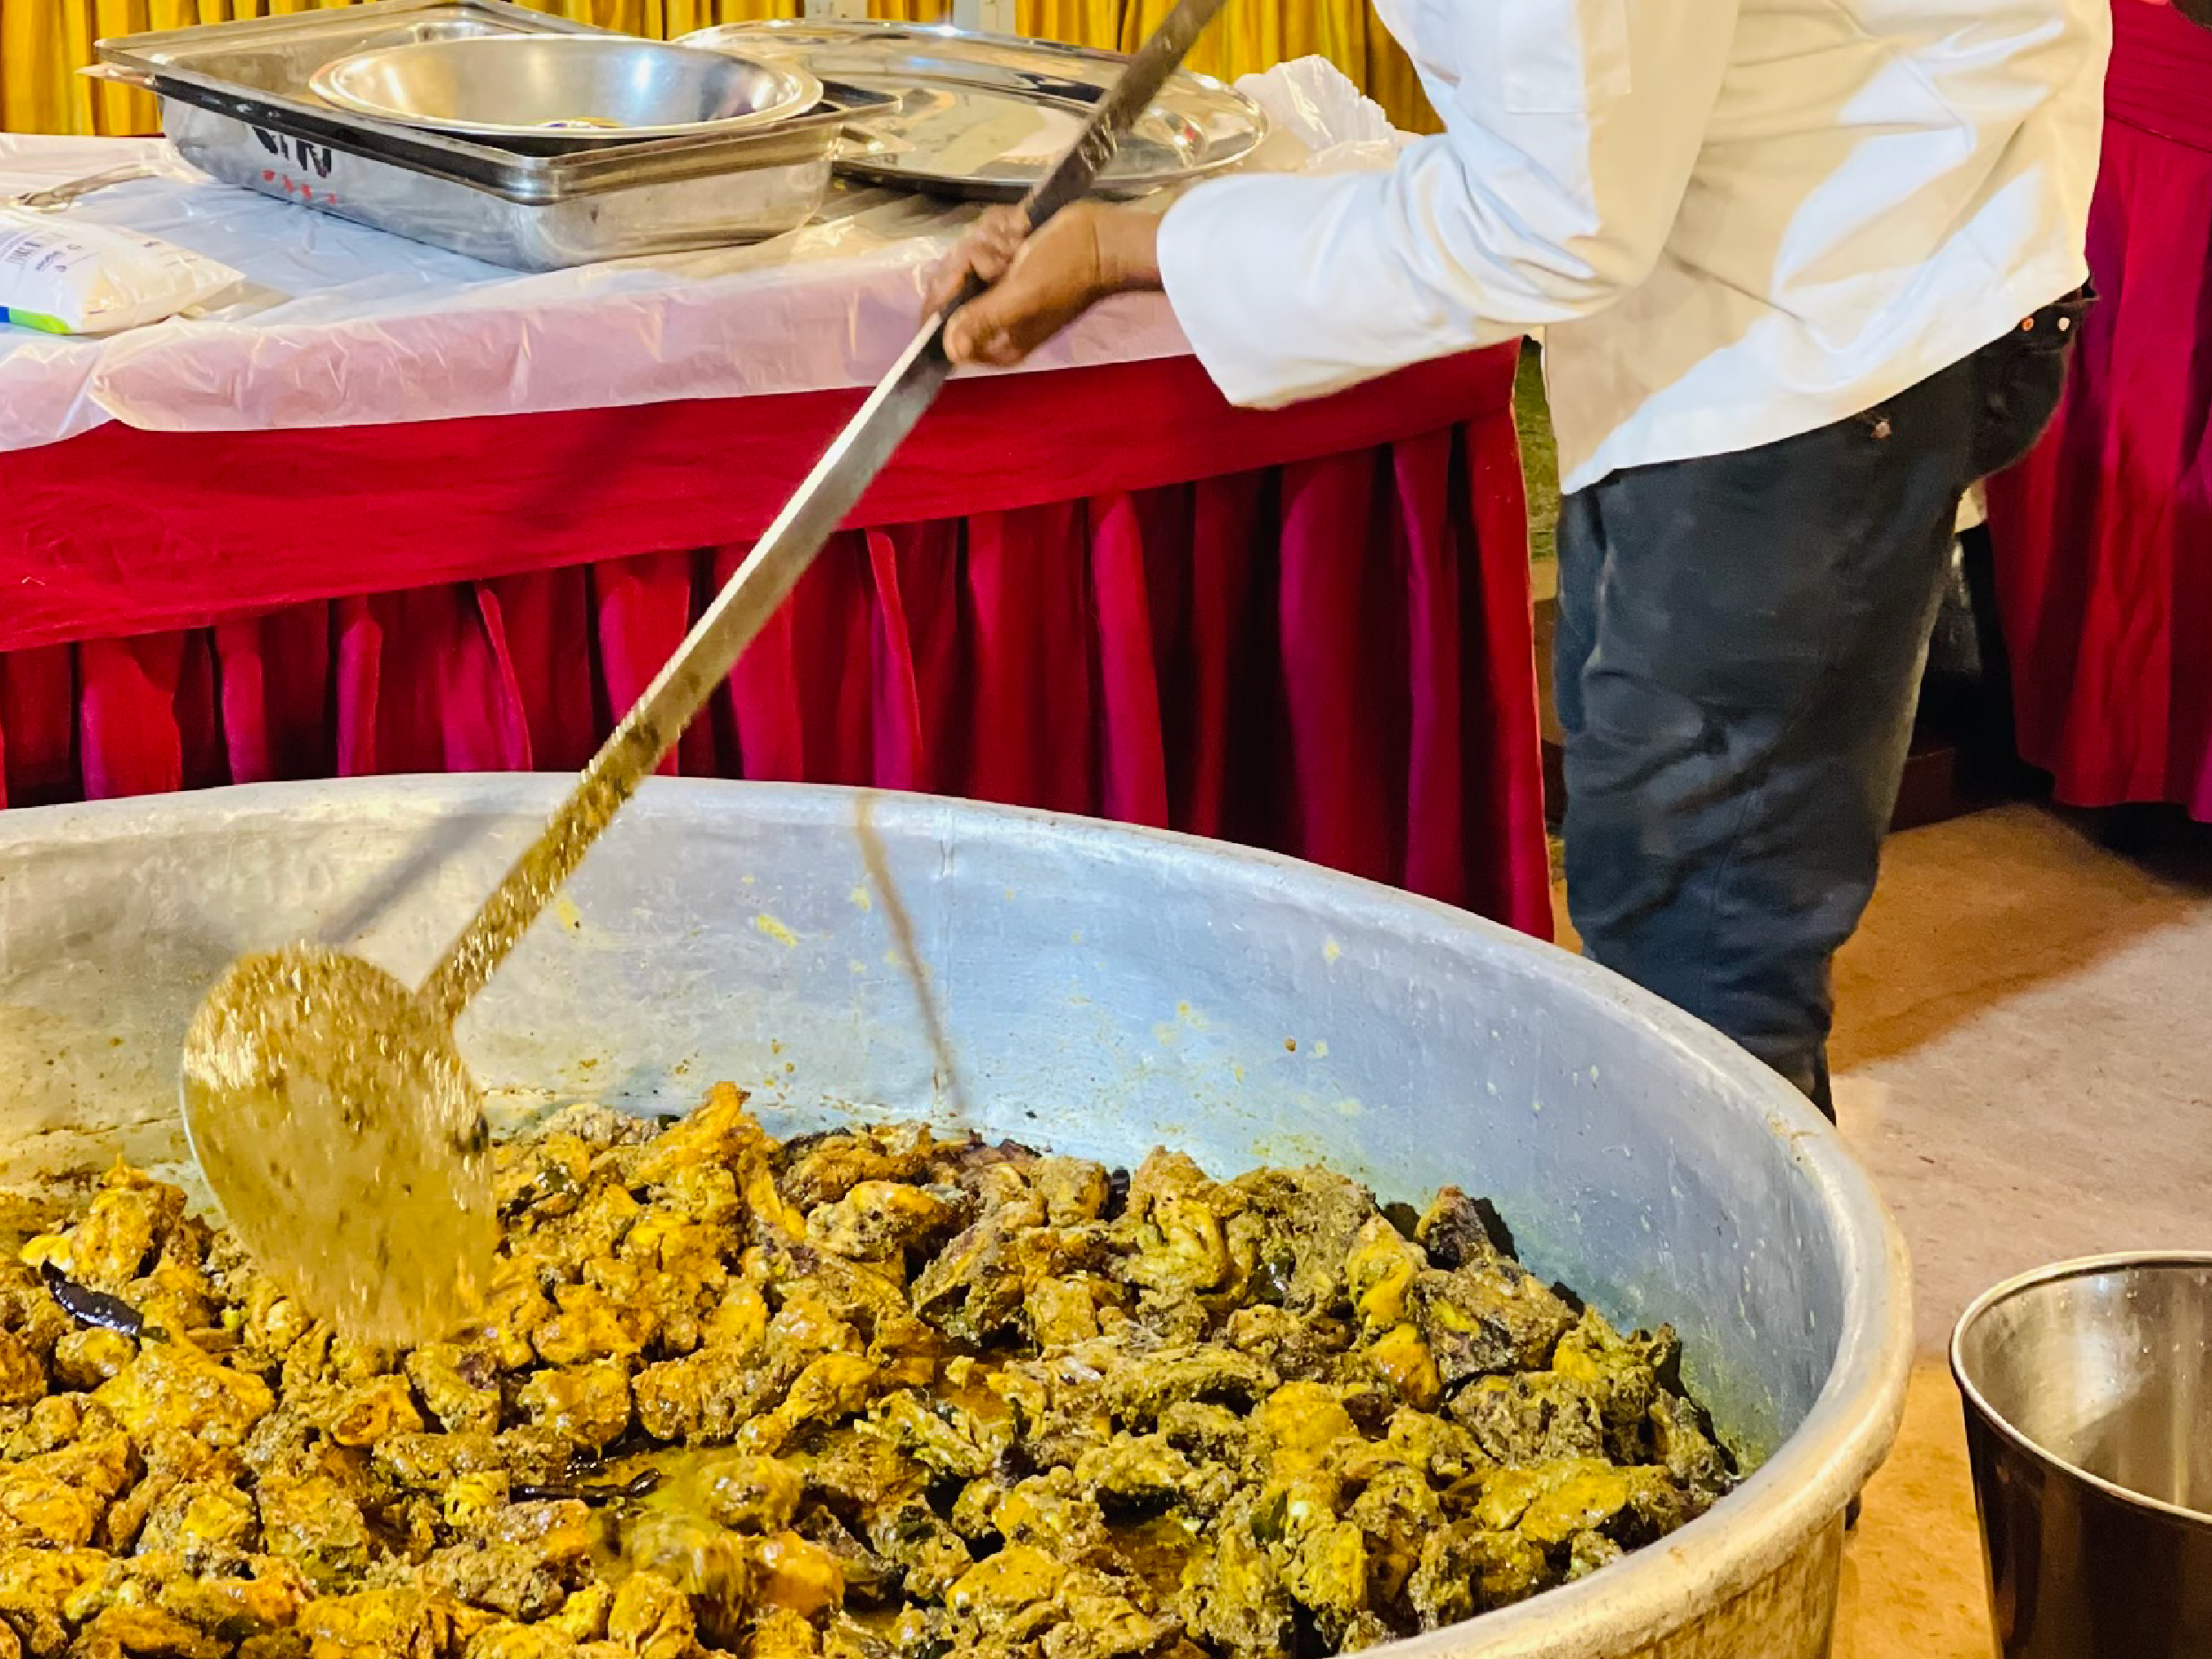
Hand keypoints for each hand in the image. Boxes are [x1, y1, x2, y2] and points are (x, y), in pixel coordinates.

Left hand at [926, 200, 1162, 368]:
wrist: (1101, 237)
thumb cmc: (1067, 272)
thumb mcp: (1023, 298)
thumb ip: (983, 321)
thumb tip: (950, 350)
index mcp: (997, 341)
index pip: (942, 327)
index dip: (945, 296)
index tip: (965, 274)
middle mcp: (993, 316)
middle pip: (948, 285)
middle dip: (975, 260)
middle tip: (1006, 257)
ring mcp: (997, 284)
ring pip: (963, 252)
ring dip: (992, 239)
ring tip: (1022, 243)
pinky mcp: (1005, 255)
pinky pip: (980, 233)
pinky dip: (1001, 226)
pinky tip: (1024, 231)